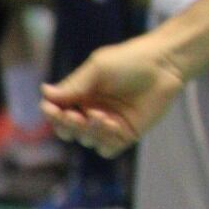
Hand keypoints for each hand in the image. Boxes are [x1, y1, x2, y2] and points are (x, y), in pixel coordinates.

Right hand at [40, 37, 186, 157]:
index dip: (52, 114)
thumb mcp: (98, 68)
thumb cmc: (130, 60)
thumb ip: (74, 85)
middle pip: (68, 130)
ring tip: (100, 115)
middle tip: (74, 116)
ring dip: (89, 131)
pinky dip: (106, 141)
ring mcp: (110, 124)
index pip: (57, 111)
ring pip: (87, 140)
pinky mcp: (127, 134)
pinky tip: (114, 125)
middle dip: (67, 125)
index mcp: (81, 94)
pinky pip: (107, 148)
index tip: (53, 110)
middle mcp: (92, 110)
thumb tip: (44, 93)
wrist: (165, 64)